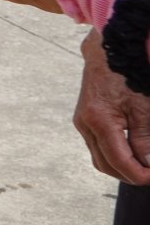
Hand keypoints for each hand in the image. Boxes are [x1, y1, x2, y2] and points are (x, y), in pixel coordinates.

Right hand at [74, 29, 149, 184]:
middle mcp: (85, 124)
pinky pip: (97, 145)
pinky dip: (114, 154)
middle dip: (129, 175)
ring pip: (99, 157)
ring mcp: (82, 121)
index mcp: (99, 120)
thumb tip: (147, 165)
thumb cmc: (129, 73)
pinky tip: (131, 151)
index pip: (119, 161)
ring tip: (143, 165)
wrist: (108, 49)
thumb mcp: (144, 107)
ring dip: (120, 166)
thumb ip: (145, 139)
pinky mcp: (84, 118)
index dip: (140, 175)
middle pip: (105, 164)